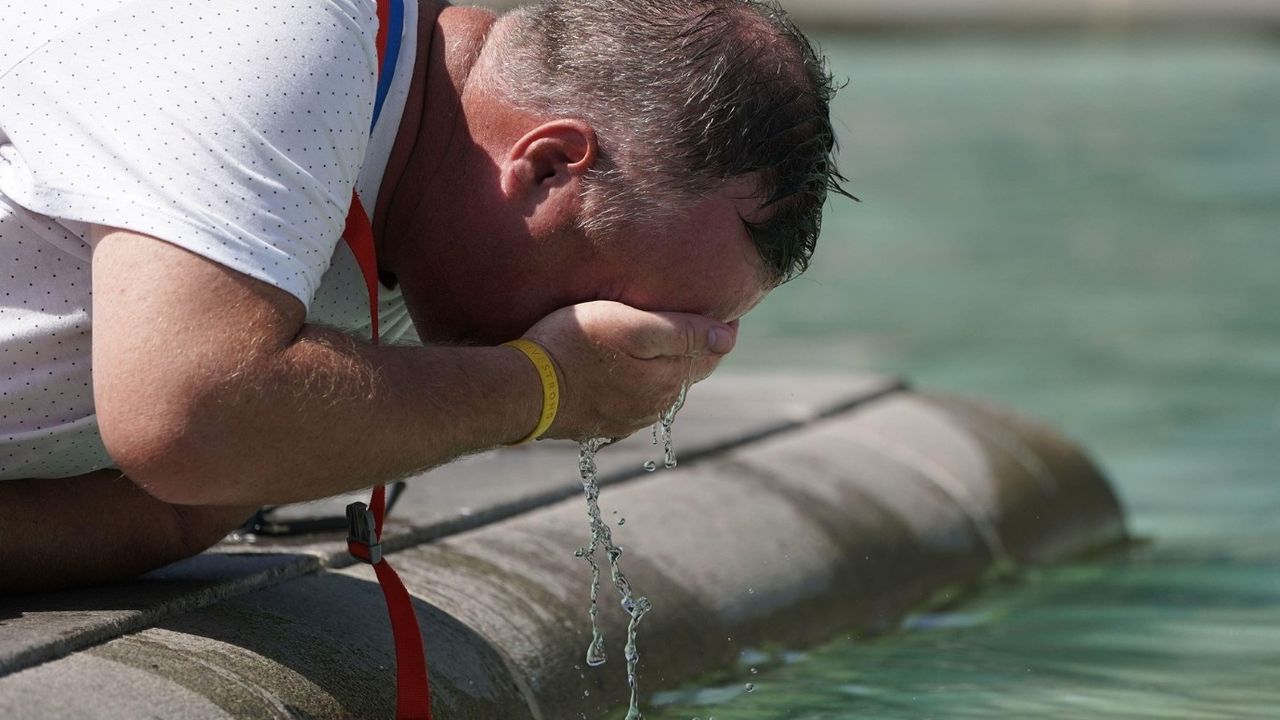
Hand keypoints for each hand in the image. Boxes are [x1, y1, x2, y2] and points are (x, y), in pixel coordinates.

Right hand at [521, 301, 736, 440]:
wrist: (522, 389)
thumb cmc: (574, 346)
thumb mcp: (631, 326)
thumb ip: (682, 332)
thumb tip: (728, 337)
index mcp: (669, 381)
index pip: (711, 354)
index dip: (720, 329)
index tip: (723, 306)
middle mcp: (654, 406)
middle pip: (687, 371)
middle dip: (694, 346)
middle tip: (693, 316)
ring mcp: (627, 419)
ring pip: (660, 387)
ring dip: (665, 365)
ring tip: (658, 337)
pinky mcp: (601, 423)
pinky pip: (632, 400)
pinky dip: (639, 381)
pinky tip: (625, 366)